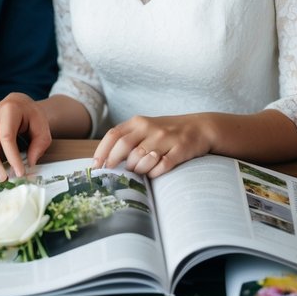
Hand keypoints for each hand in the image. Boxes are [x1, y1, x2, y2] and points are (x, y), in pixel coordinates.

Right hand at [0, 93, 51, 181]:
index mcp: (10, 110)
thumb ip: (40, 145)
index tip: (20, 172)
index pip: (6, 137)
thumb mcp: (43, 126)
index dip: (12, 156)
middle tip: (5, 179)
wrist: (19, 104)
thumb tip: (30, 163)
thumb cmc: (31, 115)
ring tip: (1, 176)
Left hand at [93, 113, 215, 178]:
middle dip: (116, 162)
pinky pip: (162, 166)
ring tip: (139, 171)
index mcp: (138, 122)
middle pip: (124, 146)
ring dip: (137, 169)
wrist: (200, 127)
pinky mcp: (180, 149)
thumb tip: (104, 160)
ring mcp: (166, 138)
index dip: (102, 152)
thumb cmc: (167, 132)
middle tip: (115, 174)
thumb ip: (127, 139)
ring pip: (141, 158)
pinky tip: (154, 173)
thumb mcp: (146, 128)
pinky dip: (154, 173)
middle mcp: (150, 127)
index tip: (96, 166)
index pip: (113, 135)